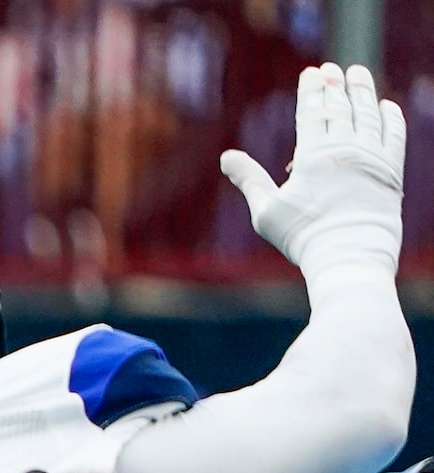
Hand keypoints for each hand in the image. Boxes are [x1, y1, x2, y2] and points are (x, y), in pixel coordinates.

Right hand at [221, 63, 407, 282]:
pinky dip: (390, 116)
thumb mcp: (266, 211)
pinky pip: (394, 133)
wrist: (349, 255)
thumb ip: (249, 179)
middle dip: (334, 85)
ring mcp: (372, 157)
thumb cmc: (302, 238)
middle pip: (340, 107)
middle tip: (331, 68)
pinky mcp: (392, 169)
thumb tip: (226, 156)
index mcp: (313, 157)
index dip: (311, 91)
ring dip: (362, 91)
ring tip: (357, 73)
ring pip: (368, 114)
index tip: (311, 73)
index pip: (312, 113)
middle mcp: (345, 150)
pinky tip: (385, 105)